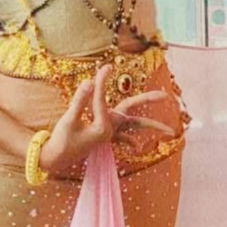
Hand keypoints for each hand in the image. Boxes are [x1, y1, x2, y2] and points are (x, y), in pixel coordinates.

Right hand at [38, 65, 177, 177]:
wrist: (55, 159)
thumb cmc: (61, 140)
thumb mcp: (69, 120)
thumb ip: (80, 101)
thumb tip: (89, 82)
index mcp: (102, 127)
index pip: (102, 99)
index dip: (101, 82)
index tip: (106, 67)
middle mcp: (109, 131)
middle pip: (134, 116)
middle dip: (148, 102)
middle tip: (166, 96)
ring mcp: (108, 134)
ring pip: (133, 127)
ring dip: (150, 125)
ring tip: (171, 131)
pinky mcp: (104, 137)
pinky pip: (121, 138)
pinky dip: (130, 140)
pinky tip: (138, 147)